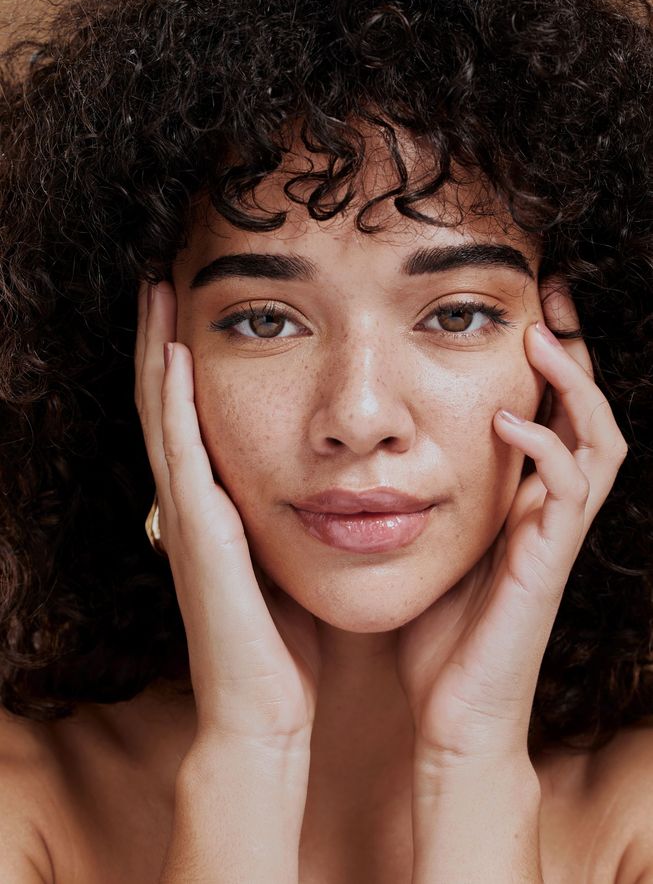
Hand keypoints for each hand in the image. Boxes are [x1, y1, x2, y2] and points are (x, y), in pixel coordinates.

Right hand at [134, 281, 320, 748]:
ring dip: (156, 352)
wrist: (264, 712)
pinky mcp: (199, 536)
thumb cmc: (281, 643)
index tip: (194, 304)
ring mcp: (187, 518)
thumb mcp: (284, 565)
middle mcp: (191, 504)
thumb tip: (317, 482)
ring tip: (156, 291)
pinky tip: (174, 354)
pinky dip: (172, 402)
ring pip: (162, 416)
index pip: (192, 417)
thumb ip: (284, 521)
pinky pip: (182, 455)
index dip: (184, 361)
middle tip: (161, 275)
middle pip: (165, 402)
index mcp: (215, 507)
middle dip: (160, 338)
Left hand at [396, 282, 627, 768]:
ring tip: (539, 341)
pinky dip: (546, 449)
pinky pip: (569, 493)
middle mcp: (549, 514)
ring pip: (600, 443)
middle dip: (575, 354)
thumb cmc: (437, 636)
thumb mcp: (428, 549)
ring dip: (574, 388)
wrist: (454, 716)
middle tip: (550, 298)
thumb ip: (423, 501)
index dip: (544, 364)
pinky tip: (506, 422)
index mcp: (521, 505)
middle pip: (589, 415)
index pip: (549, 416)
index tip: (517, 309)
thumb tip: (375, 453)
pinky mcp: (547, 565)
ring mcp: (554, 538)